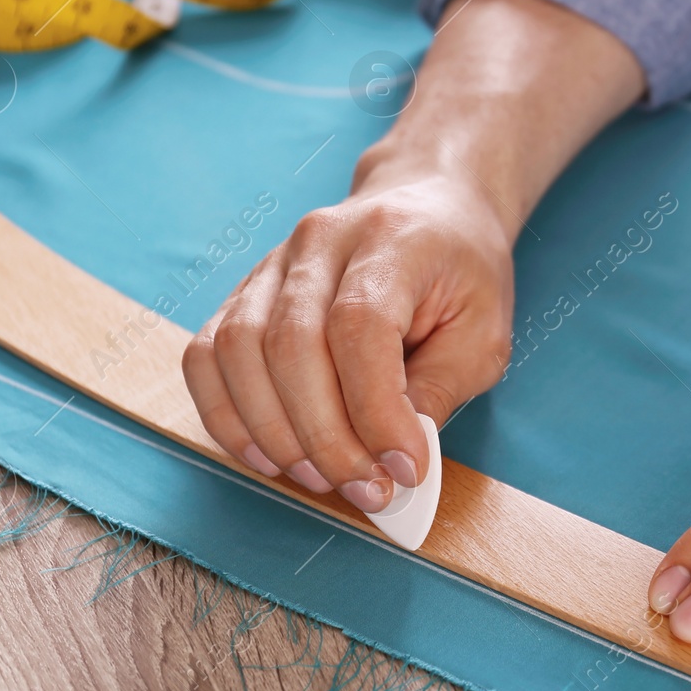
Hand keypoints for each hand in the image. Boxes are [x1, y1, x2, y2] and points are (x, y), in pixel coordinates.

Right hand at [182, 168, 512, 509]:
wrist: (425, 201)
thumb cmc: (460, 270)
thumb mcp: (483, 331)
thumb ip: (441, 389)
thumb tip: (393, 457)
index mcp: (391, 239)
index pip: (360, 327)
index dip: (375, 410)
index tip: (403, 468)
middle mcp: (320, 242)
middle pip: (292, 345)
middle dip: (326, 437)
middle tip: (366, 489)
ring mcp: (272, 263)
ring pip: (240, 351)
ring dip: (273, 432)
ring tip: (320, 478)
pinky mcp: (244, 292)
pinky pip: (207, 354)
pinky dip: (226, 414)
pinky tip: (267, 454)